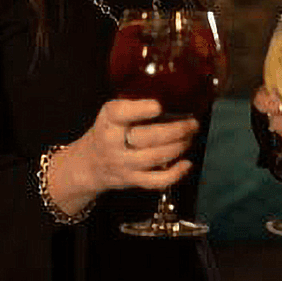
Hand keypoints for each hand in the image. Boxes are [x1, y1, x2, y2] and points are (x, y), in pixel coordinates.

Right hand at [46, 98, 198, 213]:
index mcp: (109, 120)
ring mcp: (122, 164)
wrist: (90, 164)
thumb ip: (135, 106)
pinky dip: (176, 174)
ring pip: (155, 158)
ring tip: (190, 137)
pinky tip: (186, 163)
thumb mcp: (112, 113)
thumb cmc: (108, 132)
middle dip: (175, 130)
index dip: (140, 110)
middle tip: (192, 123)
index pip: (120, 113)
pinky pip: (156, 181)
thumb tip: (174, 99)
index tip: (158, 106)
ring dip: (179, 147)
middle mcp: (113, 142)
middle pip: (146, 137)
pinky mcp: (132, 180)